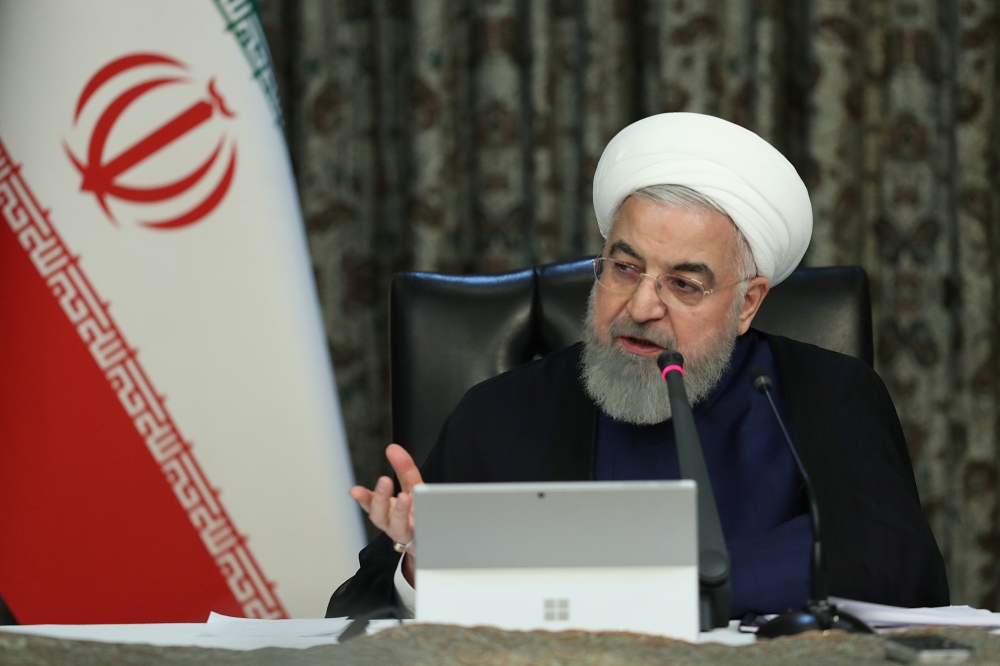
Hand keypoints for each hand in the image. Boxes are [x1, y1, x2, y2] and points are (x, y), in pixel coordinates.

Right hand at [349, 443, 421, 585]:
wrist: (431, 541)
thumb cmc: (416, 513)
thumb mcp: (411, 487)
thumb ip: (403, 469)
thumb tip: (392, 448)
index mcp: (386, 512)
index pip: (371, 504)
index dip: (363, 497)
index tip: (355, 490)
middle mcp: (392, 525)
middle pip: (380, 517)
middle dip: (380, 499)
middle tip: (384, 481)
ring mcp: (408, 535)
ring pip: (398, 528)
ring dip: (399, 513)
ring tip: (405, 498)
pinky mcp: (423, 541)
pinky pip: (422, 534)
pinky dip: (424, 524)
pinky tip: (427, 511)